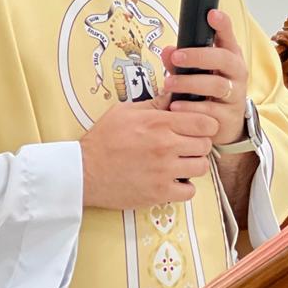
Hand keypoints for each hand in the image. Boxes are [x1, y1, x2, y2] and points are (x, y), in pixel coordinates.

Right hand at [80, 101, 217, 208]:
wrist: (81, 172)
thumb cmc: (102, 140)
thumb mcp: (125, 111)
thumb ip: (155, 103)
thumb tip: (175, 94)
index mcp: (160, 123)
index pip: (205, 123)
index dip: (206, 125)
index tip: (198, 128)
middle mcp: (166, 146)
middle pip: (206, 145)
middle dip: (199, 144)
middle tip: (186, 147)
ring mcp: (164, 171)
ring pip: (201, 167)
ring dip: (193, 165)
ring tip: (180, 164)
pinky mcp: (159, 193)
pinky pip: (190, 191)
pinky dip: (185, 187)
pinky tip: (173, 181)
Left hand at [159, 9, 249, 145]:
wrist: (226, 123)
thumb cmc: (209, 91)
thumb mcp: (197, 72)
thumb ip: (181, 61)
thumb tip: (167, 50)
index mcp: (230, 56)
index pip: (228, 36)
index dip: (222, 24)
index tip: (212, 14)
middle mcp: (237, 73)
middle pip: (224, 59)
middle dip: (199, 56)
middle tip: (177, 57)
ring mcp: (235, 95)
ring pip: (217, 85)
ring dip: (190, 83)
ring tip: (168, 84)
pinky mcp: (228, 117)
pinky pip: (211, 111)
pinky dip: (191, 108)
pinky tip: (176, 106)